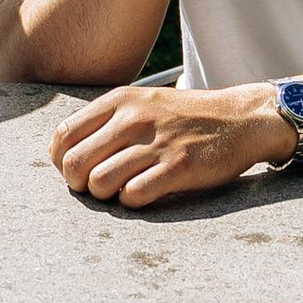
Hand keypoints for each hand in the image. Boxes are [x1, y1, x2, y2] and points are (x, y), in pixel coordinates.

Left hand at [49, 81, 293, 204]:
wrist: (240, 119)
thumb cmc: (185, 117)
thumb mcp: (142, 102)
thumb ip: (106, 121)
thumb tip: (65, 152)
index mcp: (120, 101)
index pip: (64, 135)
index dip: (61, 161)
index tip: (76, 171)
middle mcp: (133, 118)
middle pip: (75, 163)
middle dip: (79, 184)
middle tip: (97, 188)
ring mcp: (156, 142)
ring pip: (100, 183)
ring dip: (106, 196)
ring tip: (122, 190)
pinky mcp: (179, 166)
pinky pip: (134, 195)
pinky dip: (132, 201)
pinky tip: (145, 194)